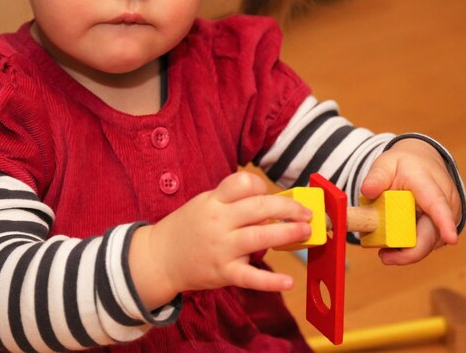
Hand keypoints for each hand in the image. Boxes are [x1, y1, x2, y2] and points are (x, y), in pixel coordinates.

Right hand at [129, 172, 311, 309]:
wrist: (160, 257)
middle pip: (258, 209)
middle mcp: (218, 222)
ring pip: (260, 238)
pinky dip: (270, 281)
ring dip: (287, 234)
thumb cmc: (188, 226)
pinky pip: (250, 277)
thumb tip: (270, 209)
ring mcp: (221, 248)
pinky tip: (288, 281)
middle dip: (287, 209)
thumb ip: (233, 204)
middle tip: (306, 213)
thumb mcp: (205, 204)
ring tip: (305, 231)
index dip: (261, 186)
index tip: (269, 193)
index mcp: (213, 201)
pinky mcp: (222, 273)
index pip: (242, 184)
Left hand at [360, 138, 461, 264]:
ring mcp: (447, 219)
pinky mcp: (442, 229)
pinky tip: (392, 243)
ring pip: (428, 242)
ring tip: (383, 248)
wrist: (423, 164)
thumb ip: (376, 176)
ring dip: (406, 249)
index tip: (452, 238)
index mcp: (429, 185)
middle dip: (409, 251)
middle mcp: (445, 204)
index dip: (444, 223)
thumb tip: (366, 191)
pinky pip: (425, 243)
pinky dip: (409, 246)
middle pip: (432, 234)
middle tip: (383, 257)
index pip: (438, 204)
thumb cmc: (405, 165)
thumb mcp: (386, 163)